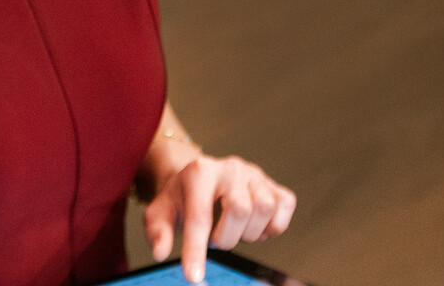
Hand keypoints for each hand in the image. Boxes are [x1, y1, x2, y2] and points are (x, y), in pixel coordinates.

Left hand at [143, 154, 295, 283]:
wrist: (200, 179)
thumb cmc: (182, 198)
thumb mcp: (161, 212)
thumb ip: (158, 231)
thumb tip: (161, 253)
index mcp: (199, 172)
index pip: (200, 216)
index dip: (196, 250)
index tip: (194, 277)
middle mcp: (230, 168)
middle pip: (240, 209)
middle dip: (226, 237)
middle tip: (215, 238)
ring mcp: (254, 174)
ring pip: (265, 208)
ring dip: (249, 232)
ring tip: (233, 229)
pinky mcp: (273, 184)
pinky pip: (285, 207)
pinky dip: (272, 226)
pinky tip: (253, 226)